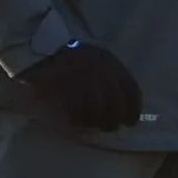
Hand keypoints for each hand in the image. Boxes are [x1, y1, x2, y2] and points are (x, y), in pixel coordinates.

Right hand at [17, 42, 142, 130]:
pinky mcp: (66, 91)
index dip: (133, 109)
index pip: (131, 90)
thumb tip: (124, 108)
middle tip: (109, 127)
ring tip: (93, 125)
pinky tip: (78, 120)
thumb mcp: (99, 61)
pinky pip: (78, 113)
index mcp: (112, 64)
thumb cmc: (74, 58)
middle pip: (116, 106)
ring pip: (97, 112)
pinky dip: (79, 120)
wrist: (44, 50)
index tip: (130, 122)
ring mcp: (84, 82)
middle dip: (114, 121)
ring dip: (96, 123)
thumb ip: (113, 79)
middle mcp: (102, 72)